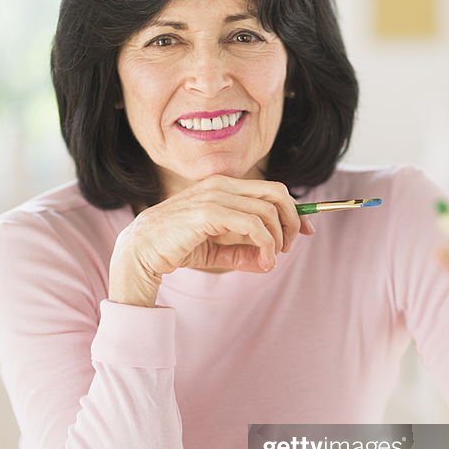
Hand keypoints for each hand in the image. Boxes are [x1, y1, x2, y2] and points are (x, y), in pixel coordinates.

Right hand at [109, 175, 314, 305]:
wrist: (141, 253)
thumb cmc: (175, 248)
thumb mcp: (215, 251)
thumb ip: (242, 253)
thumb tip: (270, 263)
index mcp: (222, 187)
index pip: (270, 189)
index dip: (294, 209)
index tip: (307, 230)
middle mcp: (220, 185)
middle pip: (276, 193)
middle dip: (293, 220)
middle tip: (290, 246)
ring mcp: (214, 196)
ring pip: (267, 211)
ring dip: (278, 238)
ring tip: (271, 258)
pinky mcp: (209, 213)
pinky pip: (254, 225)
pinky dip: (266, 244)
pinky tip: (263, 259)